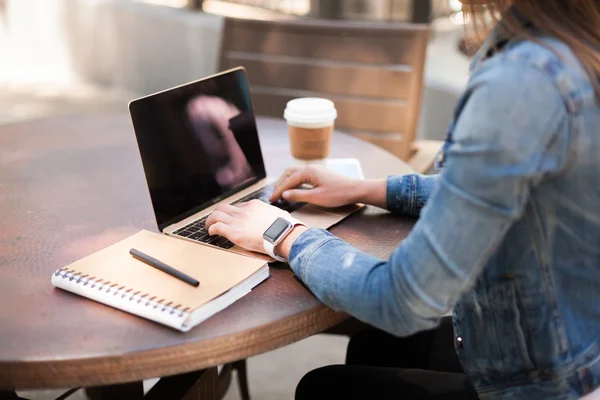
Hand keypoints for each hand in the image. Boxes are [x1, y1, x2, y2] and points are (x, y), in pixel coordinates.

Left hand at [205, 200, 297, 253]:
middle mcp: (244, 211)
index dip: (233, 213)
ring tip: (209, 227)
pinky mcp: (234, 232)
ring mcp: (238, 221)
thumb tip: (282, 216)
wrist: (284, 235)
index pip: (238, 206)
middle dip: (217, 214)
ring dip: (210, 221)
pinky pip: (217, 227)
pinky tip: (211, 233)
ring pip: (216, 215)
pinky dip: (211, 229)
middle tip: (215, 220)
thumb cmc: (285, 227)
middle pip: (223, 207)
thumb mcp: (280, 214)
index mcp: (254, 205)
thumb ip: (275, 214)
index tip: (232, 219)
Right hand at [270, 165, 385, 208]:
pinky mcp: (319, 173)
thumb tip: (284, 194)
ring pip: (295, 173)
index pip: (288, 181)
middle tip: (274, 195)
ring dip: (286, 181)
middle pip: (288, 173)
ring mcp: (315, 169)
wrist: (355, 190)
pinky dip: (294, 181)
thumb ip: (298, 195)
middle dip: (280, 184)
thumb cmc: (337, 194)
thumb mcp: (316, 198)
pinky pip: (301, 175)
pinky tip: (294, 188)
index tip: (271, 200)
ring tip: (281, 192)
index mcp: (307, 172)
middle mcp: (310, 167)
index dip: (278, 191)